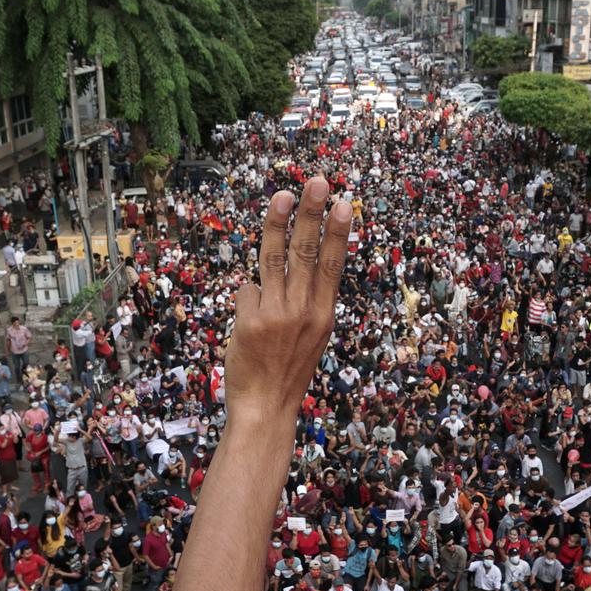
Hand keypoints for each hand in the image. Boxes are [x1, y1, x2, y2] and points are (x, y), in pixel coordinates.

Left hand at [224, 177, 350, 427]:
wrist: (266, 409)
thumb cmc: (287, 372)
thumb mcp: (313, 338)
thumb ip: (307, 303)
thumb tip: (293, 269)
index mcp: (324, 315)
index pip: (332, 264)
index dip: (337, 231)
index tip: (343, 202)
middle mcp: (303, 311)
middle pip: (307, 252)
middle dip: (313, 213)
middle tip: (317, 182)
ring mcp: (276, 315)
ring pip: (275, 259)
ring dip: (278, 223)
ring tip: (283, 195)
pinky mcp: (251, 321)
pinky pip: (247, 292)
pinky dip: (248, 299)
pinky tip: (250, 321)